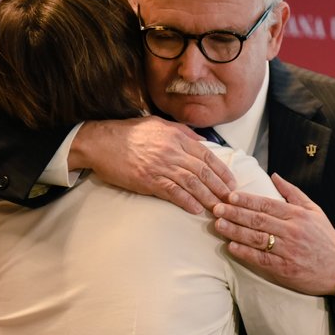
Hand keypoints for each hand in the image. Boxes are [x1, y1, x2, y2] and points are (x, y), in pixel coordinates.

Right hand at [71, 117, 235, 213]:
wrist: (101, 142)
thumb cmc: (129, 132)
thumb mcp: (159, 124)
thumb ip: (183, 132)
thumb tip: (203, 141)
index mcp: (177, 137)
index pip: (207, 155)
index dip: (222, 171)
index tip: (232, 182)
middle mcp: (172, 151)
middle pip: (203, 171)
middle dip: (220, 187)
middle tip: (231, 200)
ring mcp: (160, 166)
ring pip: (191, 183)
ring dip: (207, 197)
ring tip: (218, 209)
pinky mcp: (148, 180)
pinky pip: (172, 192)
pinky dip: (186, 201)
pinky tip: (195, 209)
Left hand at [212, 173, 334, 295]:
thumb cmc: (325, 238)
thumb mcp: (314, 210)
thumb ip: (293, 193)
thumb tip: (274, 175)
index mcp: (297, 215)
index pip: (267, 204)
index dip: (247, 200)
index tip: (230, 196)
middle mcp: (292, 231)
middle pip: (258, 220)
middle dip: (235, 213)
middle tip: (217, 208)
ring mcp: (288, 250)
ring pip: (256, 238)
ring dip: (235, 231)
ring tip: (218, 225)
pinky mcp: (285, 268)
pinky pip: (261, 259)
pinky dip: (245, 253)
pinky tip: (231, 246)